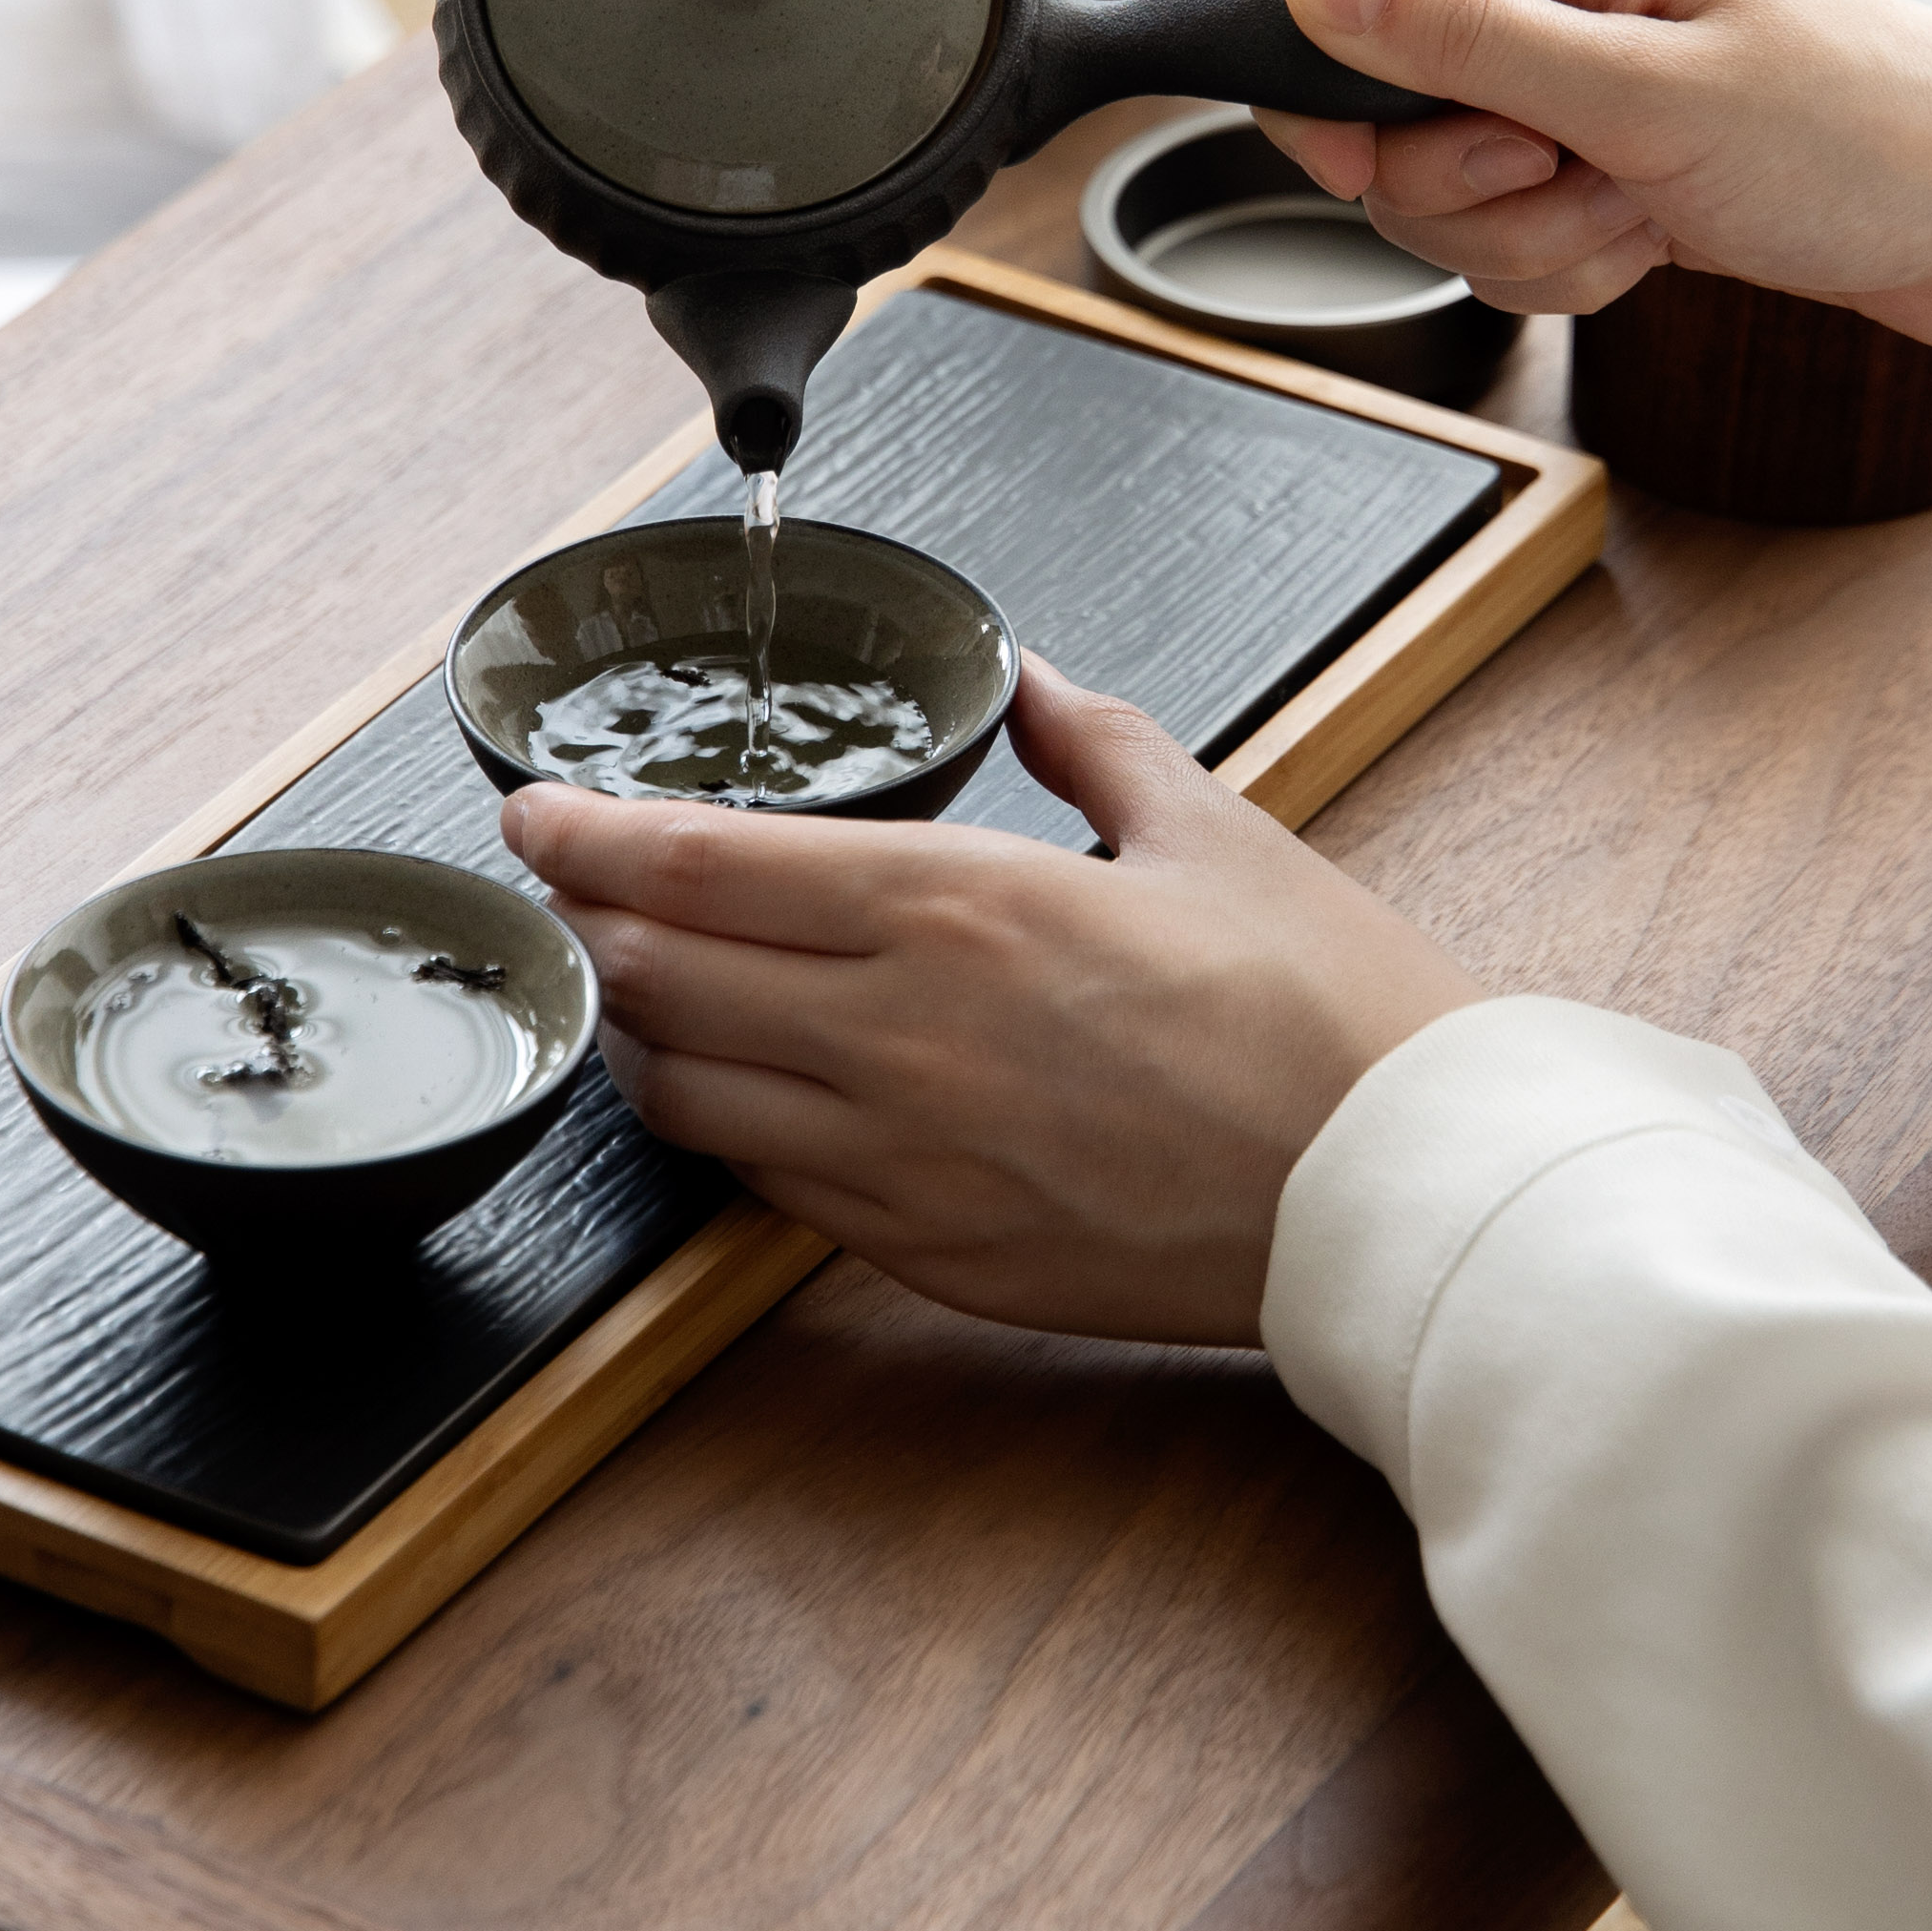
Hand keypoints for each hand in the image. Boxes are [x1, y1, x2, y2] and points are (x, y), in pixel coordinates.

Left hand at [501, 655, 1481, 1343]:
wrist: (1395, 1195)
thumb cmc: (1324, 1012)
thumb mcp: (1210, 827)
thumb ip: (1091, 738)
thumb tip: (1030, 677)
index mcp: (962, 906)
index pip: (702, 866)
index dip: (590, 838)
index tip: (536, 813)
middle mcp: (903, 1037)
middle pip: (663, 979)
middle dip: (590, 926)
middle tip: (564, 888)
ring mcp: (906, 1161)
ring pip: (692, 1097)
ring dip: (641, 1035)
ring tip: (633, 987)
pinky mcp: (933, 1253)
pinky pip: (774, 1188)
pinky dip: (730, 1128)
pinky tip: (741, 1091)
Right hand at [1259, 0, 1931, 347]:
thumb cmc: (1866, 136)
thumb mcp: (1642, 94)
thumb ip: (1466, 41)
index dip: (1316, 58)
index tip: (1357, 149)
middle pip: (1386, 97)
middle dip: (1454, 177)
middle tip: (1565, 171)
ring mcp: (1589, 88)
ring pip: (1449, 186)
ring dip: (1527, 235)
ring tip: (1641, 215)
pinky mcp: (1618, 169)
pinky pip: (1519, 234)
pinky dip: (1572, 266)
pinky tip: (1659, 250)